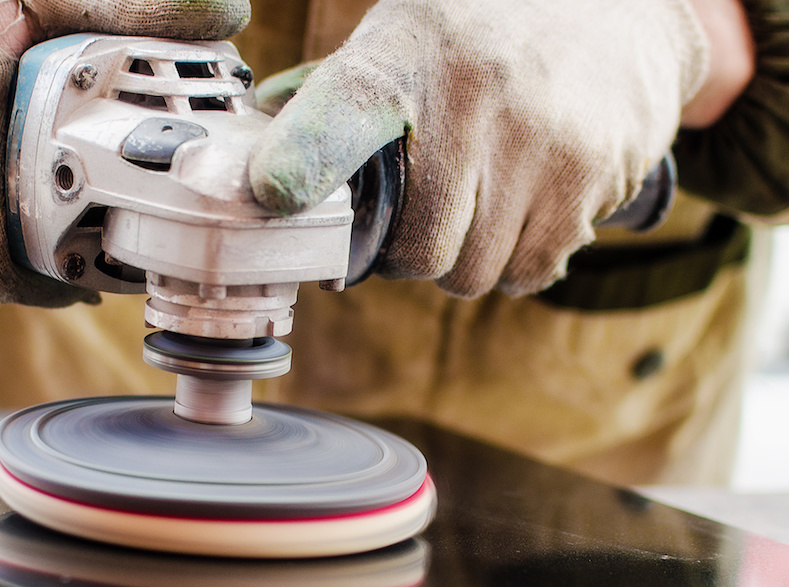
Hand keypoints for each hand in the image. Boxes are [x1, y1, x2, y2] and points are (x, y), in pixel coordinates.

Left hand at [249, 0, 709, 296]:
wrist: (614, 0)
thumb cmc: (480, 31)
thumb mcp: (402, 34)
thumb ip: (333, 98)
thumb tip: (258, 158)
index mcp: (402, 55)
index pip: (340, 116)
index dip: (302, 158)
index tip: (274, 191)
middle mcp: (471, 95)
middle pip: (416, 249)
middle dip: (411, 252)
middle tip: (422, 218)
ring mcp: (539, 137)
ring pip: (473, 272)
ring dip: (465, 260)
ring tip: (476, 209)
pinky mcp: (593, 172)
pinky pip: (532, 271)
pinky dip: (517, 264)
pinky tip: (521, 216)